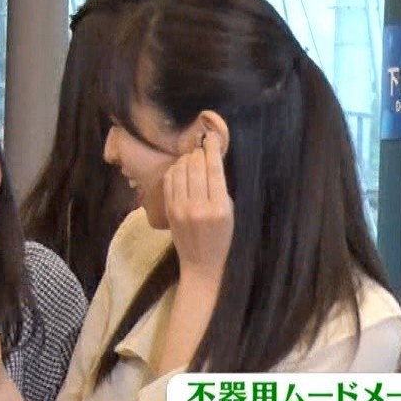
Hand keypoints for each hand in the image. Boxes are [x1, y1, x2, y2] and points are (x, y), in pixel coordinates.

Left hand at [164, 133, 232, 282]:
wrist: (201, 264)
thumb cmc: (222, 239)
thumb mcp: (230, 213)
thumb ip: (222, 189)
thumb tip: (212, 161)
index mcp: (219, 207)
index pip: (214, 169)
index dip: (212, 148)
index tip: (212, 137)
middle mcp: (198, 206)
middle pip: (195, 166)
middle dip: (199, 152)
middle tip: (202, 148)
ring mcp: (181, 208)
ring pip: (180, 170)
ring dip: (186, 159)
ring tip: (192, 158)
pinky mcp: (169, 210)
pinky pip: (169, 180)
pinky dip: (175, 170)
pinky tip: (181, 169)